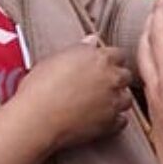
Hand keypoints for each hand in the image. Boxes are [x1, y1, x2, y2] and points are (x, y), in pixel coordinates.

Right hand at [9, 36, 133, 154]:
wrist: (36, 118)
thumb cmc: (39, 87)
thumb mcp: (55, 59)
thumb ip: (80, 49)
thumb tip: (91, 41)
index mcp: (100, 58)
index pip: (118, 55)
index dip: (108, 61)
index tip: (99, 67)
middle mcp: (112, 77)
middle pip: (125, 76)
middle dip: (114, 80)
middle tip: (97, 86)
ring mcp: (115, 101)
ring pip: (126, 99)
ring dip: (116, 100)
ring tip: (97, 104)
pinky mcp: (112, 122)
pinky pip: (121, 121)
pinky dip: (113, 121)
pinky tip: (98, 120)